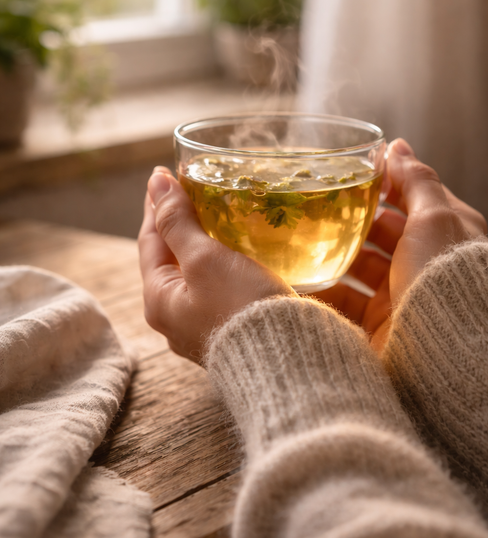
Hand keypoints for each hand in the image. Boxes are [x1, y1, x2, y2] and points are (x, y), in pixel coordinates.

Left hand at [138, 167, 293, 362]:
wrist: (286, 361)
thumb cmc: (241, 308)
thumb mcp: (204, 259)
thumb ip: (178, 221)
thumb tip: (156, 182)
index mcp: (159, 300)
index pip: (150, 240)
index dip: (157, 205)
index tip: (163, 175)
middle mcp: (174, 319)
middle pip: (169, 260)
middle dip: (177, 226)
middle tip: (187, 193)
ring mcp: (201, 330)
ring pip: (195, 276)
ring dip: (201, 245)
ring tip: (214, 219)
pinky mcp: (230, 334)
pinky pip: (217, 291)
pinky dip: (222, 266)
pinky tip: (240, 256)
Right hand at [313, 139, 486, 351]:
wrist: (442, 351)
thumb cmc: (444, 277)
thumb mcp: (435, 217)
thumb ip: (415, 180)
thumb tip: (397, 145)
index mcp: (446, 233)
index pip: (413, 199)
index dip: (386, 184)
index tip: (353, 173)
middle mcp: (424, 263)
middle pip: (381, 232)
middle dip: (352, 218)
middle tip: (318, 203)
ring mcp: (399, 295)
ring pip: (358, 265)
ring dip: (332, 252)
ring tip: (301, 236)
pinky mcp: (377, 324)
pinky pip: (344, 300)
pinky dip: (323, 288)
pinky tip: (298, 275)